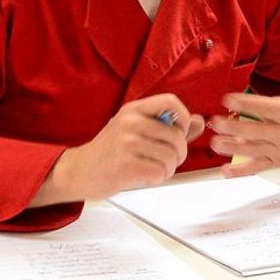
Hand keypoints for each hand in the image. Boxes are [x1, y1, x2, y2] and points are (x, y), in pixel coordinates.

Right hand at [31, 94, 204, 205]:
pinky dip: (159, 178)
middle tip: (167, 160)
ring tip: (155, 169)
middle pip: (176, 136)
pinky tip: (146, 176)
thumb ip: (168, 126)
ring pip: (171, 156)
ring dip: (168, 169)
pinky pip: (160, 172)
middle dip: (179, 153)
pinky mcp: (125, 165)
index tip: (179, 132)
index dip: (183, 118)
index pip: (171, 102)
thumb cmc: (110, 151)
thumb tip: (199, 121)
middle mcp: (130, 122)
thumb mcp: (136, 130)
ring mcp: (127, 143)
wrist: (80, 170)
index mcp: (133, 110)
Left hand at [208, 53, 279, 176]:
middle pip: (255, 131)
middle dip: (234, 128)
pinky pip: (258, 167)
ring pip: (253, 150)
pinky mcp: (276, 161)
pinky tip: (225, 172)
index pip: (263, 107)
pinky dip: (242, 171)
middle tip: (215, 123)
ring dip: (233, 148)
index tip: (227, 99)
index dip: (245, 103)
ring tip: (215, 144)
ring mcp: (278, 149)